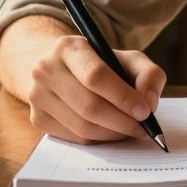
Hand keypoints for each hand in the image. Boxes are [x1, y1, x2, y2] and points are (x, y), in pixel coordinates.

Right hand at [24, 35, 166, 143]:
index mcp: (68, 47)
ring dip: (112, 133)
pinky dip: (98, 139)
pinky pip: (74, 138)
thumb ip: (148, 74)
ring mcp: (37, 95)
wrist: (60, 68)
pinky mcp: (37, 118)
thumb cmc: (101, 64)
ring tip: (130, 129)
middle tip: (143, 128)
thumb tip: (149, 103)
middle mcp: (46, 69)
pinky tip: (110, 131)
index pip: (95, 75)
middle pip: (88, 106)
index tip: (145, 111)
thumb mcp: (128, 59)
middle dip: (122, 121)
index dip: (122, 97)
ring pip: (82, 126)